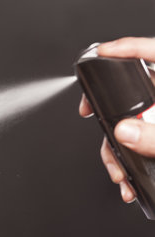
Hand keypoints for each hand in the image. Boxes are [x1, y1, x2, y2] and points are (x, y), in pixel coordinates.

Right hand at [79, 37, 154, 202]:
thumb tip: (124, 131)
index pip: (151, 54)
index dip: (124, 49)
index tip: (101, 52)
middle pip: (129, 97)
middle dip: (109, 122)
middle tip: (93, 121)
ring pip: (126, 128)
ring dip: (115, 155)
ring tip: (118, 176)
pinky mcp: (153, 142)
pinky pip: (134, 147)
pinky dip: (126, 165)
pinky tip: (126, 181)